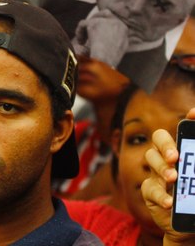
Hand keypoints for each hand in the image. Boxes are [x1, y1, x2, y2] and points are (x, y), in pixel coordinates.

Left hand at [73, 10, 128, 66]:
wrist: (105, 61)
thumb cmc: (109, 61)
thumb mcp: (117, 51)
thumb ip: (113, 41)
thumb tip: (104, 39)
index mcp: (124, 30)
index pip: (114, 20)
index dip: (104, 24)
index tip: (96, 32)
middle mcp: (117, 23)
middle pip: (105, 13)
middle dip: (95, 19)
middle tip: (86, 28)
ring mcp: (106, 21)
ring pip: (92, 19)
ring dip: (85, 28)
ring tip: (82, 40)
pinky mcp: (95, 23)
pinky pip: (83, 23)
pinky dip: (79, 32)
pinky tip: (80, 42)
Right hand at [142, 108, 194, 244]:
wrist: (190, 225)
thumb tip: (194, 148)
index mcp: (184, 152)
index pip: (184, 130)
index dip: (189, 120)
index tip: (194, 114)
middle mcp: (168, 158)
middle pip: (159, 138)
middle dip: (165, 144)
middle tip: (175, 157)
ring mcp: (157, 174)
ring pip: (150, 159)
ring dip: (162, 168)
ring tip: (174, 178)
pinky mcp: (150, 192)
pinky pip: (150, 188)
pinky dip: (161, 195)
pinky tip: (171, 202)